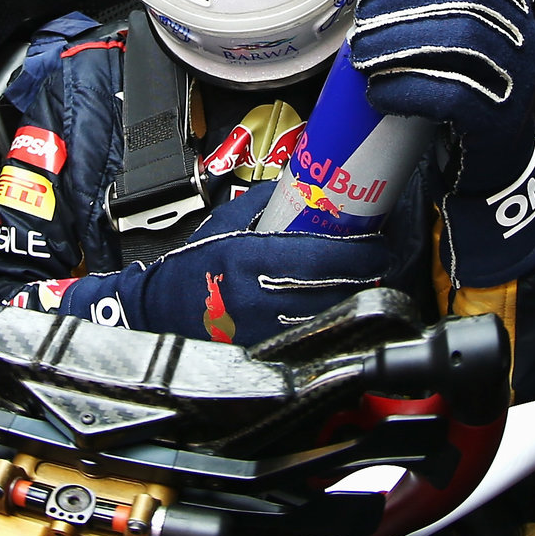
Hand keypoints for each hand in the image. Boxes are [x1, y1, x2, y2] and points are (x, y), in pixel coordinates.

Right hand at [23, 185, 395, 344]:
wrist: (158, 312)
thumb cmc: (191, 267)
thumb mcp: (225, 226)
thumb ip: (264, 205)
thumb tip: (301, 184)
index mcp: (249, 258)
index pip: (323, 256)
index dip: (360, 252)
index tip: (375, 243)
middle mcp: (259, 296)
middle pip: (334, 288)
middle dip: (364, 274)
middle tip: (376, 259)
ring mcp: (263, 329)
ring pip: (329, 315)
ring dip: (352, 297)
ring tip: (362, 281)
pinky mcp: (265, 350)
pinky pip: (312, 334)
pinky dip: (331, 320)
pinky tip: (338, 307)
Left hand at [354, 0, 534, 283]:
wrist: (491, 167)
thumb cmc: (464, 95)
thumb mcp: (456, 47)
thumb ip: (433, 14)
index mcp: (514, 10)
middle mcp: (524, 38)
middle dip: (405, 2)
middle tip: (362, 23)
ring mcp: (517, 80)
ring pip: (463, 40)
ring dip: (400, 43)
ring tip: (362, 56)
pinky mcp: (497, 121)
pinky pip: (452, 95)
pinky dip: (407, 88)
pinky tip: (379, 92)